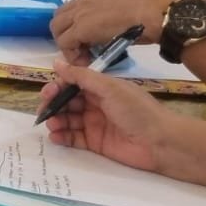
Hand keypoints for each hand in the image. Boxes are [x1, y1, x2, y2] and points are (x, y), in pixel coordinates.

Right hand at [39, 59, 171, 172]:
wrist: (160, 142)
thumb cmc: (137, 110)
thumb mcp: (109, 88)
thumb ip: (81, 76)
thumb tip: (56, 62)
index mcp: (100, 88)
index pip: (72, 84)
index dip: (58, 87)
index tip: (48, 93)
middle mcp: (95, 104)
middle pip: (66, 101)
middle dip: (53, 104)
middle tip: (45, 110)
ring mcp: (94, 123)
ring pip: (67, 119)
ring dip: (56, 120)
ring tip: (51, 124)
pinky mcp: (95, 143)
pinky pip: (73, 138)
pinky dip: (62, 136)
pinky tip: (55, 136)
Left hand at [50, 0, 190, 59]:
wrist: (159, 10)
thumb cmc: (157, 3)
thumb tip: (130, 10)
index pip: (78, 4)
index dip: (80, 21)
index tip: (91, 35)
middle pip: (61, 14)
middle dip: (67, 31)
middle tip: (83, 46)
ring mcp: (82, 11)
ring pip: (57, 27)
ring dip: (67, 43)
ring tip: (84, 56)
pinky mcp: (82, 27)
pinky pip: (65, 43)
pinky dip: (72, 54)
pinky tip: (86, 61)